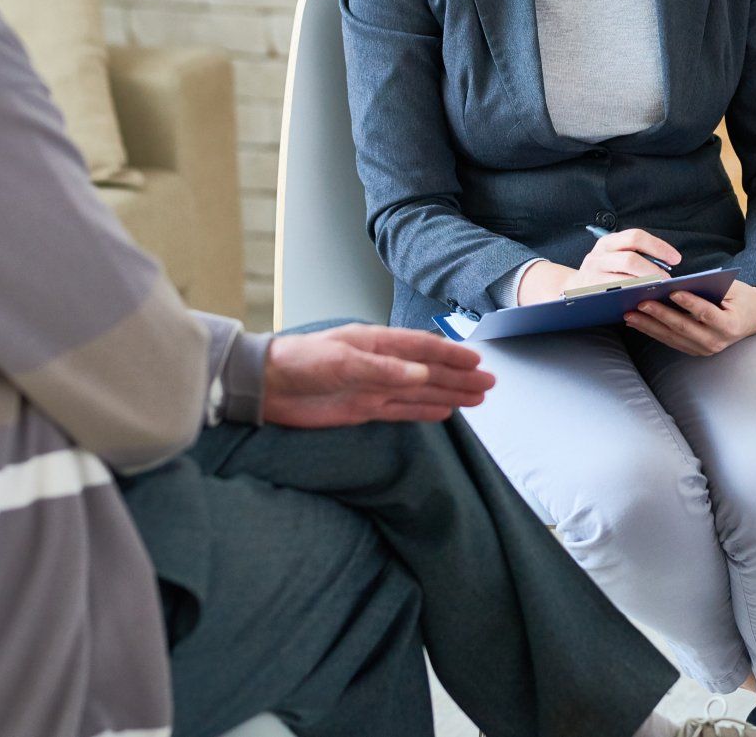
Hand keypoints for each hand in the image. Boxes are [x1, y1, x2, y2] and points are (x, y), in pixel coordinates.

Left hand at [261, 323, 493, 427]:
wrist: (266, 386)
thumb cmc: (299, 363)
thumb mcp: (340, 361)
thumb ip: (382, 369)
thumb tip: (421, 374)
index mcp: (377, 343)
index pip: (423, 349)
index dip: (451, 356)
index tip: (477, 363)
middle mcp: (381, 365)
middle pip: (428, 371)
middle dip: (459, 377)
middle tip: (489, 384)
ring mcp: (374, 387)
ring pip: (421, 391)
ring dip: (448, 394)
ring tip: (477, 398)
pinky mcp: (363, 409)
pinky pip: (402, 410)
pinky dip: (425, 411)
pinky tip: (444, 412)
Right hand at [520, 228, 682, 303]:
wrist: (574, 289)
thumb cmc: (605, 272)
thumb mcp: (615, 256)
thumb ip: (637, 255)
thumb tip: (670, 263)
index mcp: (608, 241)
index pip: (636, 237)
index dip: (658, 247)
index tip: (676, 259)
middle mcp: (598, 254)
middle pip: (630, 258)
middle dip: (653, 270)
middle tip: (666, 280)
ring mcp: (593, 274)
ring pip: (623, 279)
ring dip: (644, 285)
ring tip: (657, 290)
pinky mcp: (591, 292)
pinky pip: (615, 294)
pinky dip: (632, 296)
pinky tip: (643, 300)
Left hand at [624, 280, 755, 355]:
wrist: (752, 318)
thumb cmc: (740, 298)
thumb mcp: (731, 289)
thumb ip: (710, 288)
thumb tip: (678, 284)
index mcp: (730, 325)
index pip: (707, 313)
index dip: (690, 303)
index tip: (673, 292)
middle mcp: (716, 342)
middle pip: (684, 328)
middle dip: (660, 315)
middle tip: (640, 303)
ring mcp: (704, 350)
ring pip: (672, 337)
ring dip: (649, 326)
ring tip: (630, 314)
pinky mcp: (694, 351)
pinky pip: (670, 341)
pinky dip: (652, 331)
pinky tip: (637, 323)